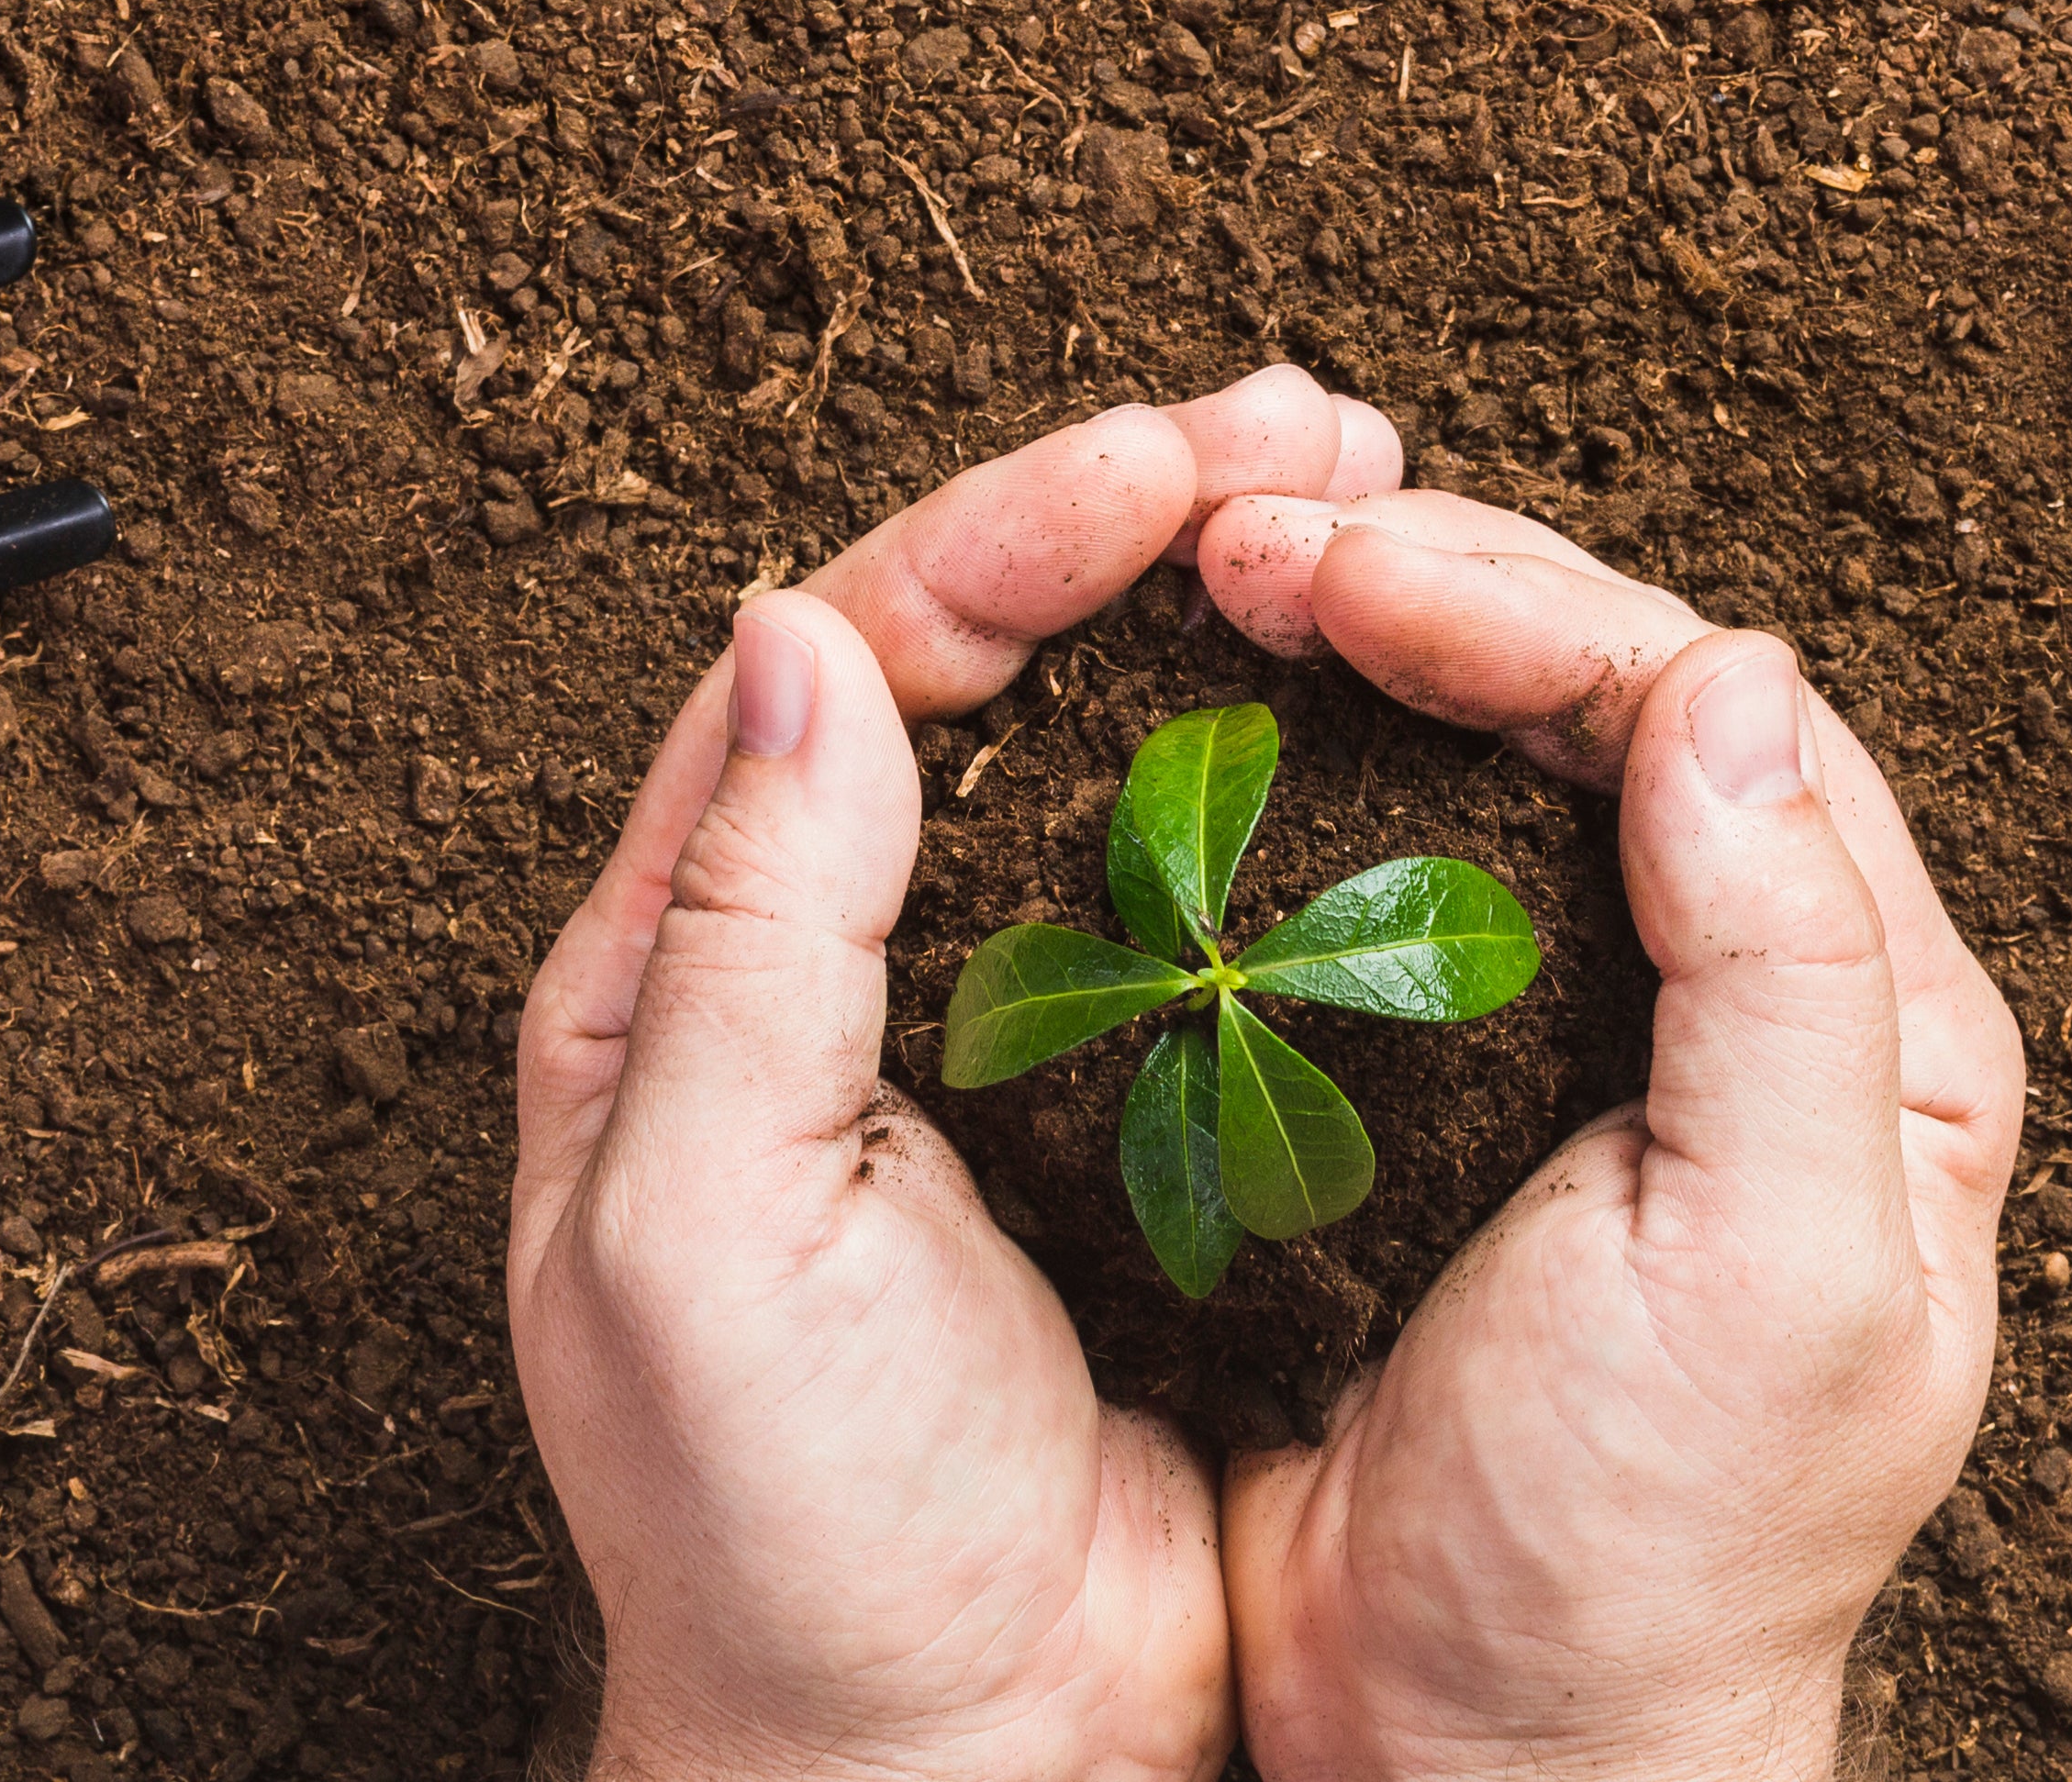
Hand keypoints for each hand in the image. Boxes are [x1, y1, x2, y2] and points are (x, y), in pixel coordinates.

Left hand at [506, 369, 1397, 1781]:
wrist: (938, 1772)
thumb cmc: (779, 1539)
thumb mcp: (706, 1232)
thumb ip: (740, 930)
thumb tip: (797, 642)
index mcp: (689, 959)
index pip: (849, 655)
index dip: (1008, 529)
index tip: (1165, 460)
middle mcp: (832, 950)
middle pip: (984, 655)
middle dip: (1141, 514)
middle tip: (1307, 424)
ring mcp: (989, 1012)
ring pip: (1101, 738)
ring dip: (1225, 602)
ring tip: (1361, 495)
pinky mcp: (1126, 1088)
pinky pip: (1201, 876)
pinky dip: (1286, 760)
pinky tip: (1382, 696)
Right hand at [1199, 492, 2023, 1781]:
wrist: (1470, 1762)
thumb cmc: (1648, 1557)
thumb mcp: (1770, 1277)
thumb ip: (1787, 977)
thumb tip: (1736, 679)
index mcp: (1882, 1016)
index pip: (1718, 719)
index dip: (1535, 611)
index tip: (1348, 575)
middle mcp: (1754, 983)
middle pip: (1606, 693)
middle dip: (1434, 583)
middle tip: (1251, 542)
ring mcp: (1589, 1014)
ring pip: (1493, 745)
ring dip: (1360, 636)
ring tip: (1215, 576)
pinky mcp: (1446, 1061)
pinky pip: (1385, 852)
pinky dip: (1303, 755)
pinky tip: (1212, 706)